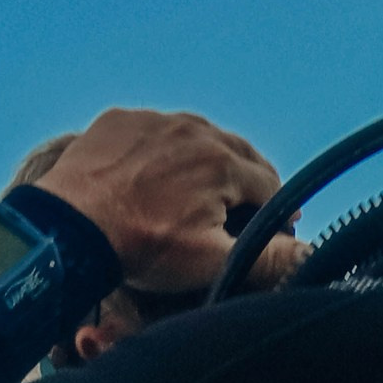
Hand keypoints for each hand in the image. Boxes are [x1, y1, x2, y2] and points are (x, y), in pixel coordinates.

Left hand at [12, 109, 289, 294]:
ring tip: (201, 193)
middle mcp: (194, 130)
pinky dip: (164, 152)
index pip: (270, 186)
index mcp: (224, 162)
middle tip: (243, 213)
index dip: (276, 215)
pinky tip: (155, 178)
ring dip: (208, 162)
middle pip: (239, 154)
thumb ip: (269, 259)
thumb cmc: (143, 247)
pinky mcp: (120, 121)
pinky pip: (155, 132)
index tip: (272, 236)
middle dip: (248, 184)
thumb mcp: (213, 262)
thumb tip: (312, 257)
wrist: (69, 227)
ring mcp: (154, 121)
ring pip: (198, 138)